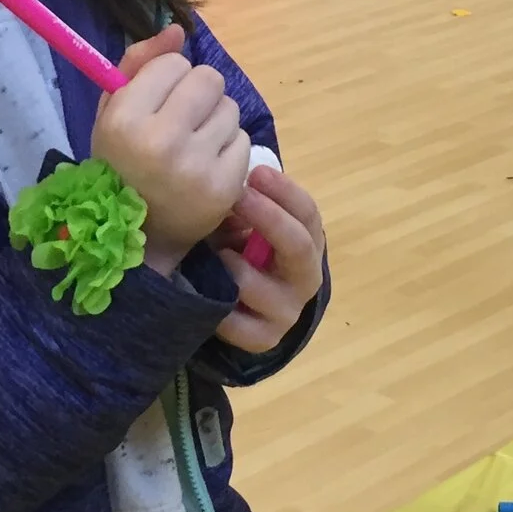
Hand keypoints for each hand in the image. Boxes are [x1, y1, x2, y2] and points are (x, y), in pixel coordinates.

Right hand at [91, 26, 251, 274]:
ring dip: (216, 121)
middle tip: (184, 121)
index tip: (159, 103)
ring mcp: (196, 167)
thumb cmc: (121, 166)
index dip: (170, 79)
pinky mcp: (225, 187)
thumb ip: (137, 64)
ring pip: (230, 109)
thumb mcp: (111, 113)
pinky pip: (244, 142)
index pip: (174, 64)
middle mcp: (160, 141)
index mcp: (124, 119)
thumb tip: (177, 30)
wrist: (138, 236)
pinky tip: (207, 166)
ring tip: (194, 145)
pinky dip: (229, 150)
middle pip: (209, 79)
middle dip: (200, 94)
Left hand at [213, 166, 325, 351]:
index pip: (308, 214)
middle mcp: (306, 279)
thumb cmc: (248, 253)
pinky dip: (217, 305)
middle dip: (268, 218)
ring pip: (257, 285)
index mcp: (309, 244)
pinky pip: (236, 322)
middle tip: (239, 196)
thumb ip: (246, 207)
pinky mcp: (263, 338)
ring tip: (213, 250)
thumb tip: (229, 183)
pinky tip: (203, 289)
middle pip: (297, 245)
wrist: (250, 309)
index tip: (256, 172)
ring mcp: (286, 312)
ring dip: (231, 264)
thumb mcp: (251, 227)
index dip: (284, 191)